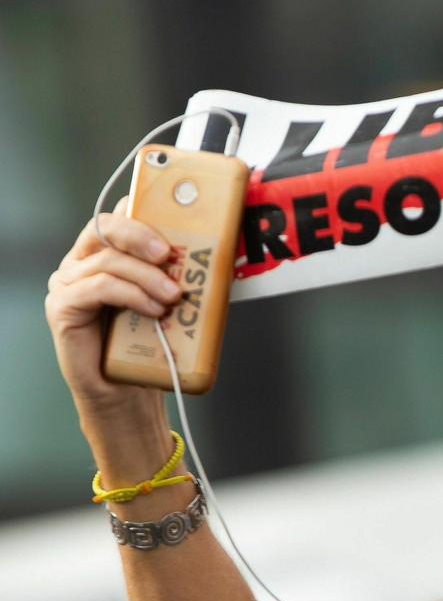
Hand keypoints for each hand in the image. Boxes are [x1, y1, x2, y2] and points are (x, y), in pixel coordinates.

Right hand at [46, 199, 182, 481]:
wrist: (127, 392)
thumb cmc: (149, 345)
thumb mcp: (171, 302)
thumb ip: (182, 276)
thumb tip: (220, 256)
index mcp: (107, 253)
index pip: (121, 215)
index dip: (146, 208)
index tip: (179, 217)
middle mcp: (82, 262)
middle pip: (106, 227)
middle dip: (142, 235)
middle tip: (170, 254)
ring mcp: (69, 283)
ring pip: (107, 260)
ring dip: (146, 276)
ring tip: (173, 297)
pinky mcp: (64, 307)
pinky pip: (97, 288)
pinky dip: (130, 295)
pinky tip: (154, 310)